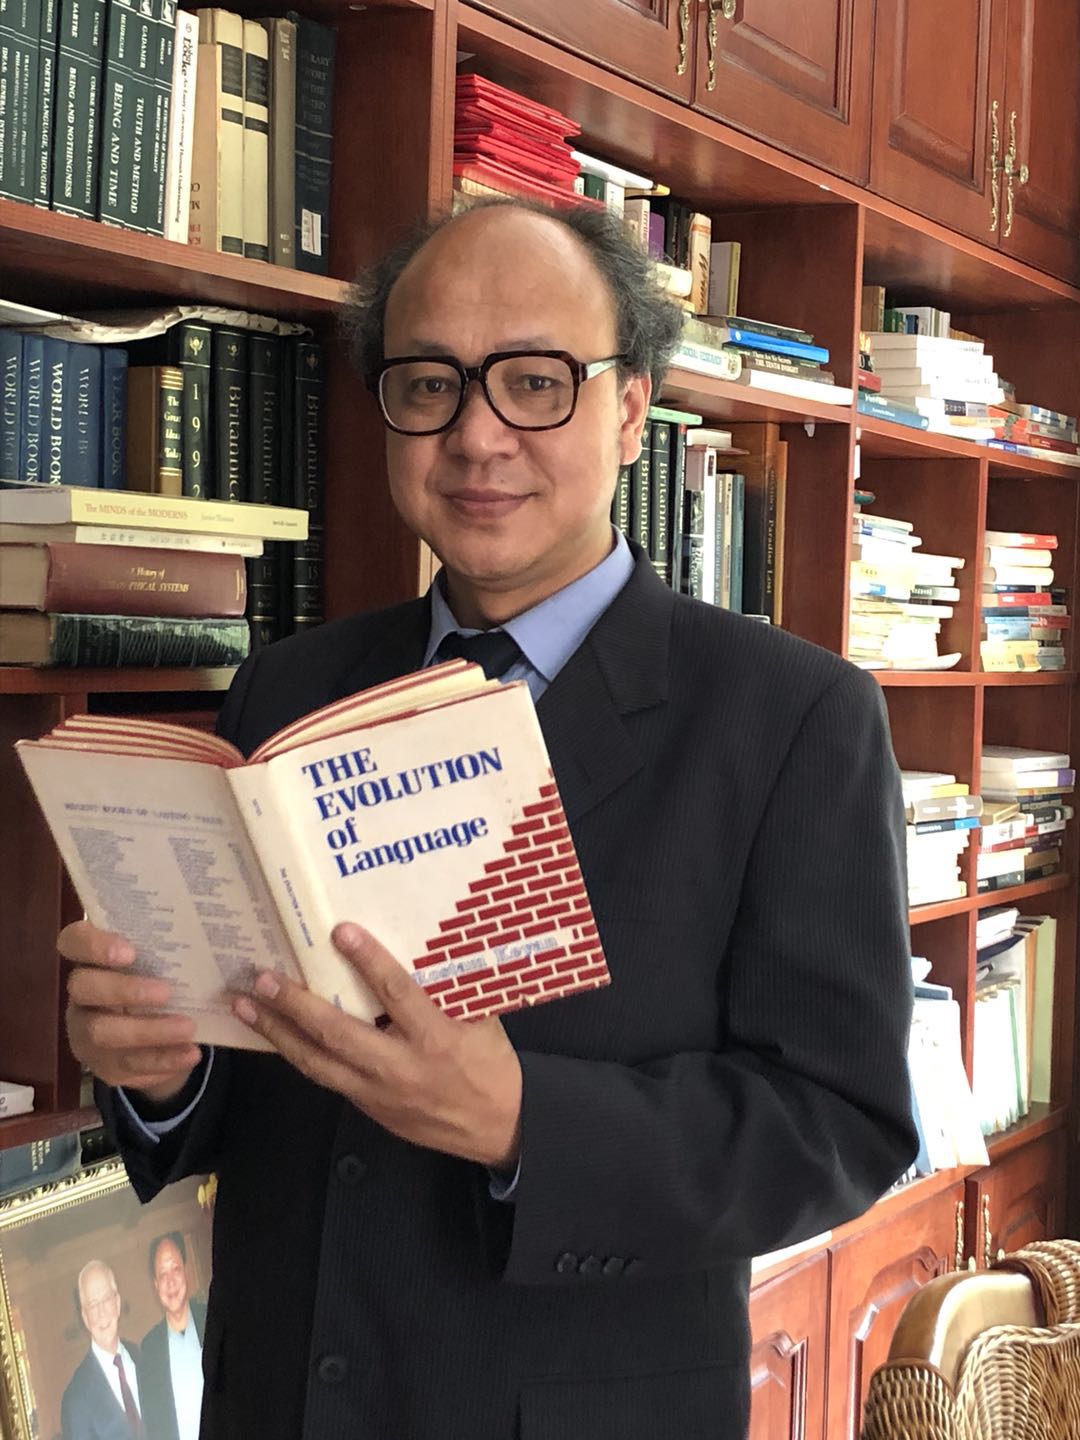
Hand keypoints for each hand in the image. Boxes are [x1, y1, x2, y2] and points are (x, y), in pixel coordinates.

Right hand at [58, 921, 201, 1102]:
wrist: (161, 1036)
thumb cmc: (161, 982)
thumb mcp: (163, 963)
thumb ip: (169, 947)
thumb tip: (208, 923)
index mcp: (92, 959)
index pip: (73, 941)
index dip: (94, 945)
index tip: (130, 951)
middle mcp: (82, 995)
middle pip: (84, 987)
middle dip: (124, 989)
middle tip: (166, 992)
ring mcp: (88, 1034)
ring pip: (103, 1033)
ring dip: (148, 1031)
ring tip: (188, 1028)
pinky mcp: (105, 1066)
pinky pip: (128, 1066)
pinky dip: (163, 1060)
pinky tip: (190, 1053)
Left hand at [232, 922, 522, 1168]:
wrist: (499, 1127)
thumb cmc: (490, 1064)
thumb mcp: (480, 1019)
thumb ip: (447, 989)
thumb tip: (420, 944)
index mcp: (436, 1038)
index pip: (397, 993)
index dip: (369, 961)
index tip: (342, 932)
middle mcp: (401, 1067)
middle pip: (339, 1033)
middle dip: (297, 1005)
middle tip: (264, 978)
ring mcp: (379, 1093)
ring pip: (318, 1063)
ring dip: (278, 1033)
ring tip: (246, 1007)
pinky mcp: (368, 1108)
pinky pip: (326, 1078)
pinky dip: (299, 1055)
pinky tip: (276, 1036)